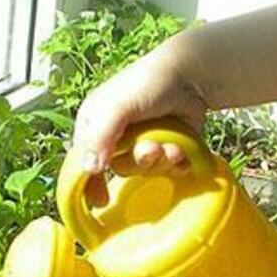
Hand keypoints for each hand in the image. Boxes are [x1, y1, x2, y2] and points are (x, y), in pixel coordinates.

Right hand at [73, 35, 208, 204]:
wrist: (192, 75)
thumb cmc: (148, 84)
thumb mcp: (118, 106)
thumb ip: (100, 136)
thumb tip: (89, 169)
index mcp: (96, 123)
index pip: (85, 159)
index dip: (90, 181)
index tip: (100, 201)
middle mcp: (118, 135)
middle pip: (121, 168)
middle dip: (139, 161)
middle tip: (152, 148)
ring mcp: (144, 142)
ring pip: (147, 169)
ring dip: (161, 160)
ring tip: (169, 144)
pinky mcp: (168, 147)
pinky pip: (170, 169)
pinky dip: (177, 161)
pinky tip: (182, 148)